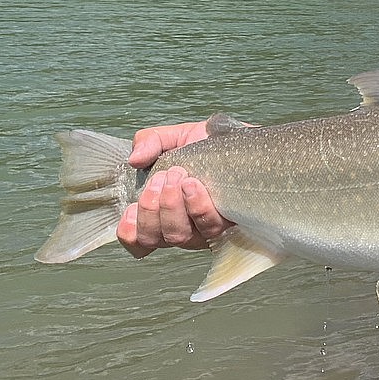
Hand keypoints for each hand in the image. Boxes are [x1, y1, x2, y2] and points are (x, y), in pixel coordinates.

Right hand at [116, 119, 234, 257]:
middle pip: (158, 238)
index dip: (130, 232)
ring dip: (173, 207)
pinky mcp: (232, 223)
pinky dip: (197, 208)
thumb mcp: (176, 137)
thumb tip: (134, 158)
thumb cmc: (210, 144)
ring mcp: (208, 229)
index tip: (132, 208)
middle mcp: (185, 227)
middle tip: (162, 179)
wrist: (248, 140)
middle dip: (154, 209)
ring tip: (180, 178)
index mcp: (165, 213)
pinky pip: (210, 228)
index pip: (140, 241)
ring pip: (181, 237)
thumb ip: (150, 142)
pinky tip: (195, 187)